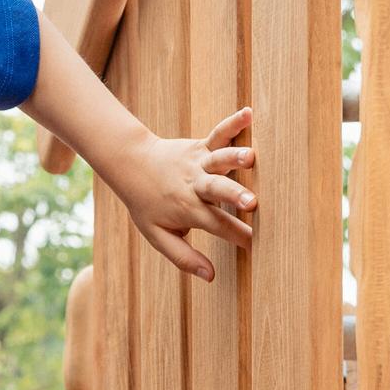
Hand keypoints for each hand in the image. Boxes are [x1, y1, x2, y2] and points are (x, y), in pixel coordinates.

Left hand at [109, 107, 256, 281]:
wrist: (130, 164)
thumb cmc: (146, 203)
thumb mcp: (157, 236)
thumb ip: (183, 257)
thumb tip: (211, 277)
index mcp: (188, 209)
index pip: (218, 225)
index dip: (239, 235)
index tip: (259, 243)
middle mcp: (195, 185)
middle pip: (217, 190)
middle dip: (236, 195)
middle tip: (253, 202)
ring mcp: (198, 162)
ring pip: (218, 159)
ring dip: (235, 157)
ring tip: (252, 156)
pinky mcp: (200, 145)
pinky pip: (218, 133)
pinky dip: (233, 123)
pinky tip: (249, 113)